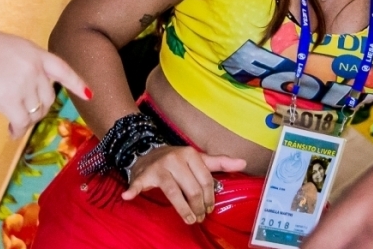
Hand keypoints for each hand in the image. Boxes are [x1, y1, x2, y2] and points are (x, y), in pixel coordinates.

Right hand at [0, 27, 90, 137]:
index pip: (63, 69)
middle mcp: (35, 68)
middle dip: (39, 110)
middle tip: (25, 115)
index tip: (89, 94)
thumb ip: (26, 65)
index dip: (77, 83)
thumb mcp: (12, 48)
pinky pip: (21, 122)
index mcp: (36, 53)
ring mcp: (25, 83)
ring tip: (14, 124)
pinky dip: (17, 130)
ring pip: (35, 112)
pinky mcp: (10, 98)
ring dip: (26, 121)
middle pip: (48, 98)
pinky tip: (11, 132)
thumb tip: (29, 90)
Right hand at [122, 146, 246, 223]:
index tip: (210, 209)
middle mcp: (175, 159)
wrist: (148, 152)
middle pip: (192, 189)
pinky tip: (129, 196)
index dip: (210, 197)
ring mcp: (159, 167)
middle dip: (199, 206)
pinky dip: (134, 190)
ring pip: (173, 192)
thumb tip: (243, 163)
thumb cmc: (177, 160)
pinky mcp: (144, 175)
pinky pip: (139, 183)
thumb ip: (220, 162)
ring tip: (190, 219)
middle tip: (200, 217)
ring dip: (183, 209)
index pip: (205, 180)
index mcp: (190, 154)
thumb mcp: (198, 159)